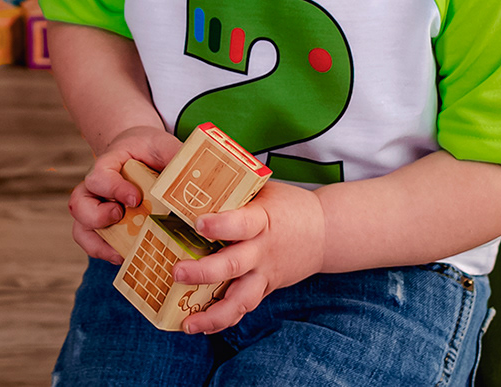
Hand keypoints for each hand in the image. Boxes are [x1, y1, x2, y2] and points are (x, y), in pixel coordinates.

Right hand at [67, 125, 183, 263]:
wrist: (137, 151)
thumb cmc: (149, 149)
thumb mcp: (162, 145)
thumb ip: (175, 156)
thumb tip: (195, 178)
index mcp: (108, 165)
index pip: (100, 176)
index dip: (114, 188)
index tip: (135, 198)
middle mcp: (95, 188)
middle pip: (79, 204)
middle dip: (97, 216)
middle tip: (120, 216)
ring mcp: (96, 208)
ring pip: (80, 228)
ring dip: (97, 243)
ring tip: (121, 251)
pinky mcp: (102, 226)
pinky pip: (91, 243)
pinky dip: (103, 253)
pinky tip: (123, 258)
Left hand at [174, 182, 326, 334]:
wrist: (324, 232)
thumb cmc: (285, 205)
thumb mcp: (263, 190)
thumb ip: (233, 191)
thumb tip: (189, 174)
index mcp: (262, 220)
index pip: (241, 223)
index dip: (220, 224)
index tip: (198, 222)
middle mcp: (263, 250)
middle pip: (233, 265)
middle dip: (203, 271)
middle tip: (176, 271)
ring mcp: (265, 274)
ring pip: (241, 299)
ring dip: (213, 314)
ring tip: (187, 323)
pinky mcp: (266, 289)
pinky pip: (244, 308)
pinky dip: (223, 320)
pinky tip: (200, 327)